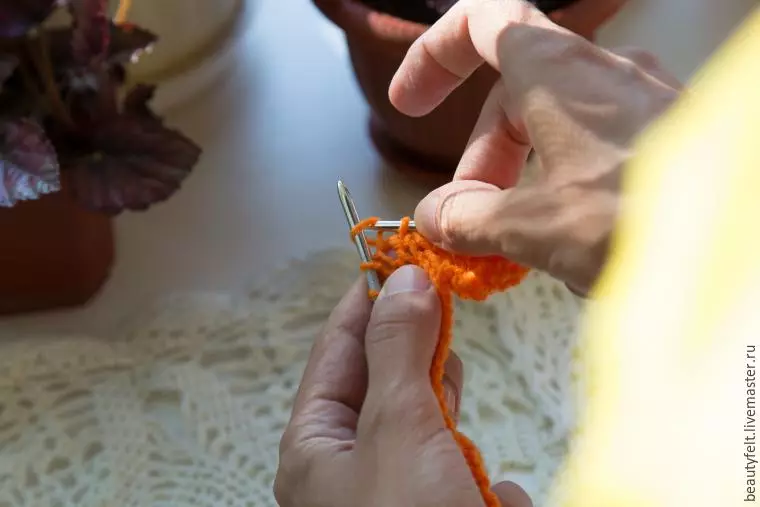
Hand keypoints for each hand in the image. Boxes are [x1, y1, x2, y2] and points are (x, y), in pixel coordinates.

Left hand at [274, 266, 531, 506]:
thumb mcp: (397, 427)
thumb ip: (398, 350)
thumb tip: (403, 276)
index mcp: (314, 447)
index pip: (336, 350)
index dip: (367, 299)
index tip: (400, 255)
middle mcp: (349, 470)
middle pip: (385, 385)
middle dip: (420, 357)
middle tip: (446, 314)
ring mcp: (398, 496)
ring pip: (430, 433)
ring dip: (456, 429)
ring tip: (462, 415)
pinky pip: (463, 478)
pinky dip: (485, 484)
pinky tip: (493, 495)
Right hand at [389, 0, 680, 294]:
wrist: (744, 252)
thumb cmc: (647, 223)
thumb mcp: (535, 227)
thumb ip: (470, 219)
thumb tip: (436, 217)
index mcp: (557, 71)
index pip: (480, 23)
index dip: (433, 56)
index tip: (411, 104)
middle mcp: (603, 73)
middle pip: (515, 90)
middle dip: (481, 155)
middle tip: (468, 216)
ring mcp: (642, 102)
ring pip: (558, 121)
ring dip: (522, 173)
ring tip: (517, 236)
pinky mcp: (669, 137)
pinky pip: (599, 144)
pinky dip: (566, 180)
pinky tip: (571, 234)